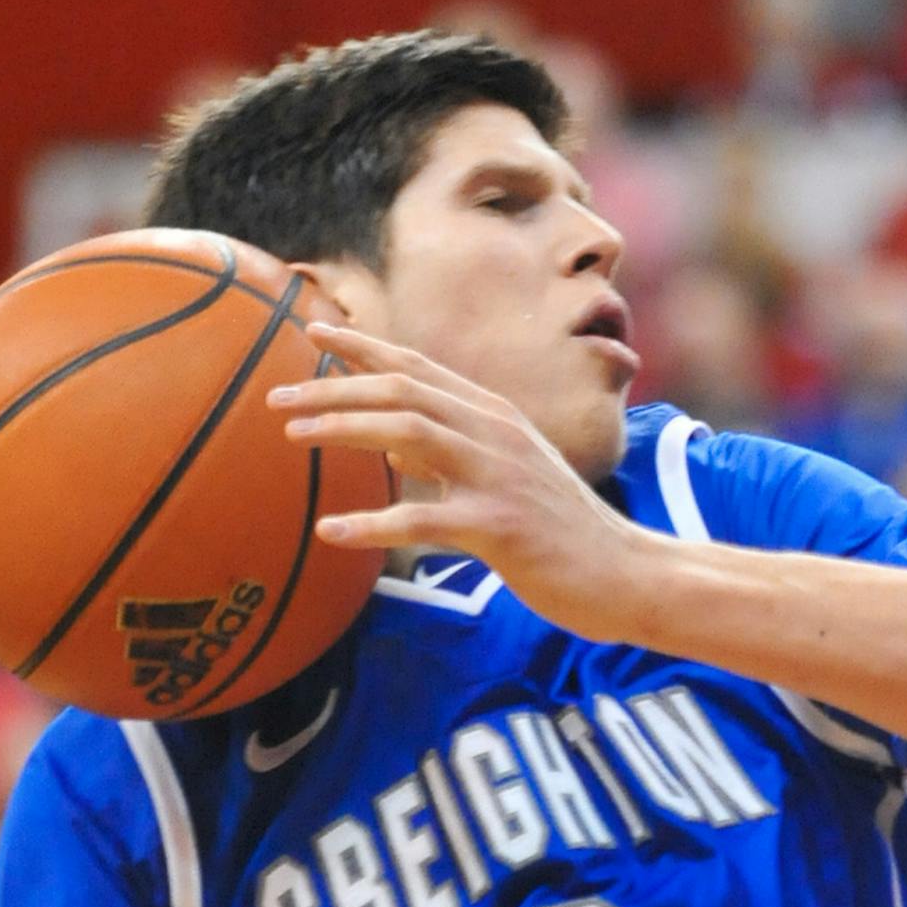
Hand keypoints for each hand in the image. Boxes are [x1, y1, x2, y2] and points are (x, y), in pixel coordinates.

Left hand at [269, 324, 652, 643]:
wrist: (629, 574)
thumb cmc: (566, 538)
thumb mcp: (509, 482)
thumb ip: (453, 462)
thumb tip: (397, 454)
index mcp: (496, 417)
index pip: (418, 366)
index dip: (362, 345)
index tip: (309, 331)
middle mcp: (495, 432)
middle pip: (402, 389)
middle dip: (334, 385)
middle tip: (277, 399)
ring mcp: (498, 476)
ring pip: (407, 434)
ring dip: (343, 430)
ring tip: (292, 438)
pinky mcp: (500, 527)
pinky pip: (423, 521)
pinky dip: (372, 523)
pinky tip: (331, 531)